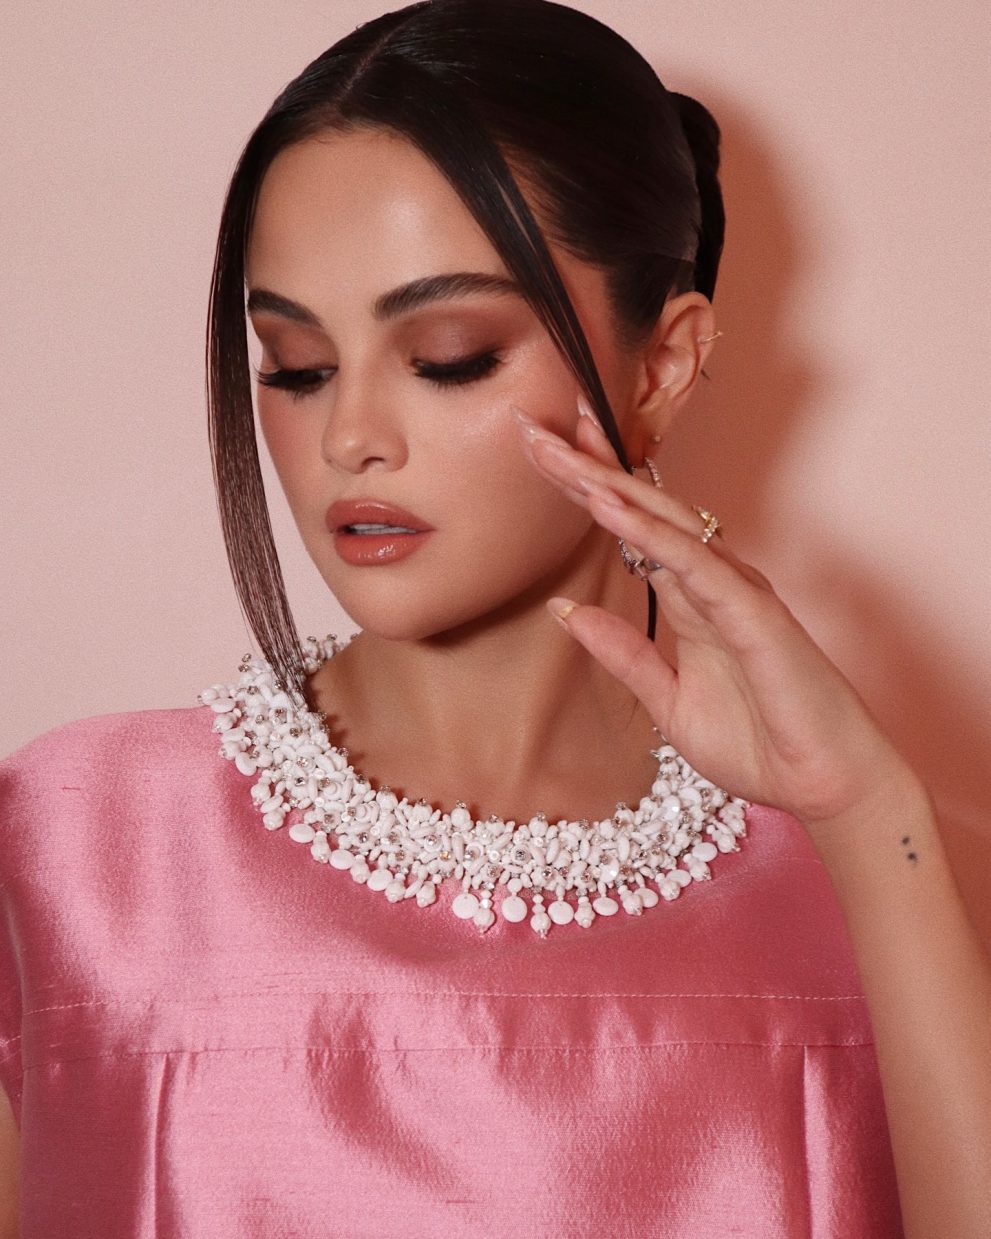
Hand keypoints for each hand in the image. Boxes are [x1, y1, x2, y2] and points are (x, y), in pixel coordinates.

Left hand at [515, 401, 916, 832]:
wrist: (822, 787)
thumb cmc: (758, 743)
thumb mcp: (666, 700)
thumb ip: (622, 652)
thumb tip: (564, 610)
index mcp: (691, 600)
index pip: (631, 530)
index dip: (587, 490)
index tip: (542, 454)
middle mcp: (713, 582)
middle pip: (641, 510)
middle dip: (587, 469)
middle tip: (533, 428)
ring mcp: (735, 591)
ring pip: (664, 522)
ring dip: (608, 483)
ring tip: (559, 449)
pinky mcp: (753, 612)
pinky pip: (692, 563)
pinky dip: (648, 532)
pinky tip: (607, 504)